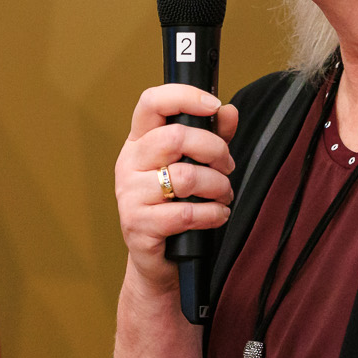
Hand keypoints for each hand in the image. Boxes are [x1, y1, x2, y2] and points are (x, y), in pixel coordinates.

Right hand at [113, 84, 237, 292]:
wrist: (158, 261)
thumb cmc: (174, 208)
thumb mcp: (193, 167)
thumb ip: (211, 138)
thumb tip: (229, 111)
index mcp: (138, 143)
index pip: (151, 103)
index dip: (184, 97)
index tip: (213, 105)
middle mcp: (128, 164)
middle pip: (174, 138)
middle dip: (214, 150)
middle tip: (227, 167)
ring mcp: (129, 195)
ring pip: (185, 177)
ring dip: (218, 186)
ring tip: (223, 195)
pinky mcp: (138, 225)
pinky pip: (186, 213)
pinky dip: (212, 214)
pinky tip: (218, 215)